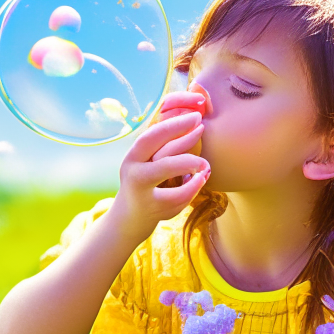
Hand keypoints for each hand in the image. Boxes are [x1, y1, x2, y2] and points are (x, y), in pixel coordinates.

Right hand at [112, 91, 210, 242]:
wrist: (128, 221)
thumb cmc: (147, 188)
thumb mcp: (151, 165)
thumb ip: (167, 148)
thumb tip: (193, 121)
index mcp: (135, 154)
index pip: (152, 130)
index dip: (173, 119)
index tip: (195, 112)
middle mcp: (132, 166)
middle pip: (151, 140)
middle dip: (176, 128)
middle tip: (200, 124)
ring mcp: (139, 187)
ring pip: (163, 167)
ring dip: (187, 161)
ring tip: (205, 162)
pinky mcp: (150, 206)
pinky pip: (176, 194)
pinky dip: (192, 186)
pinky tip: (201, 180)